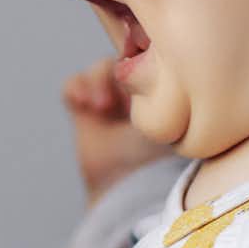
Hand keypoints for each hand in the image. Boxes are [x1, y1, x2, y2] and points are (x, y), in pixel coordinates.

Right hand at [64, 56, 172, 202]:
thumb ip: (172, 93)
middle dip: (120, 71)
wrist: (126, 189)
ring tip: (102, 105)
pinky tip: (85, 105)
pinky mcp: (84, 113)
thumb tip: (175, 60)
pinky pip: (74, 85)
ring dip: (98, 80)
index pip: (153, 58)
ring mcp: (110, 103)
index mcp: (163, 94)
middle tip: (123, 86)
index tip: (145, 75)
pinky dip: (77, 89)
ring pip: (100, 70)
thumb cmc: (157, 159)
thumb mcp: (170, 121)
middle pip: (124, 59)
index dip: (144, 58)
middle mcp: (138, 95)